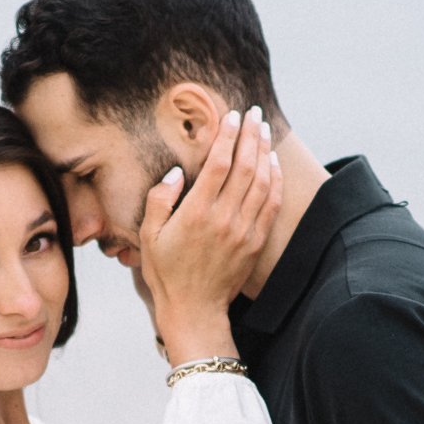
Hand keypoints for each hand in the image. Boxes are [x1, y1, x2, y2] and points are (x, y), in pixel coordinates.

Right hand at [138, 110, 282, 360]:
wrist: (195, 310)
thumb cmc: (166, 273)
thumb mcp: (149, 237)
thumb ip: (159, 200)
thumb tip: (175, 173)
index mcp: (196, 214)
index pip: (219, 164)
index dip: (228, 136)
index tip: (232, 116)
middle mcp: (224, 219)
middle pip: (245, 167)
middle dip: (250, 135)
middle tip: (254, 113)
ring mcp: (244, 231)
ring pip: (262, 182)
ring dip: (264, 152)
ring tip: (263, 131)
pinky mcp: (255, 242)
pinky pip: (272, 204)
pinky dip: (275, 180)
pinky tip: (272, 163)